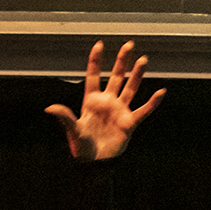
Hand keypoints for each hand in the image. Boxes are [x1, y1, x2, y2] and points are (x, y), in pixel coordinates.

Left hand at [45, 40, 165, 160]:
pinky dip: (152, 103)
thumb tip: (49, 108)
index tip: (99, 44)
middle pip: (116, 77)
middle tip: (129, 44)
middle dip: (121, 61)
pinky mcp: (129, 123)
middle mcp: (107, 103)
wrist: (94, 164)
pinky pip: (143, 111)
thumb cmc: (81, 148)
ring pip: (130, 88)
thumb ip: (64, 117)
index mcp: (91, 102)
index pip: (93, 77)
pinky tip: (161, 92)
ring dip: (137, 75)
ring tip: (143, 60)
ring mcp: (119, 111)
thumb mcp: (72, 130)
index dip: (95, 61)